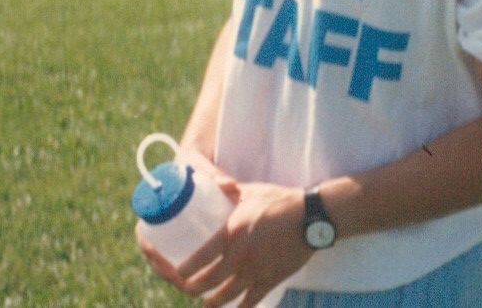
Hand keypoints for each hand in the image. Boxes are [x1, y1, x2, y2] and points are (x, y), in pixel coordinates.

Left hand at [142, 180, 311, 306]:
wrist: (312, 217)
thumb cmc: (280, 200)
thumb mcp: (249, 192)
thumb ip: (228, 194)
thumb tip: (214, 185)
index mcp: (230, 235)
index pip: (195, 263)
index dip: (176, 270)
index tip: (170, 266)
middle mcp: (238, 259)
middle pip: (203, 285)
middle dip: (185, 286)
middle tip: (179, 280)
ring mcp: (254, 273)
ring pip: (222, 299)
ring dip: (207, 302)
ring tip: (202, 299)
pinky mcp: (269, 280)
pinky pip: (249, 302)